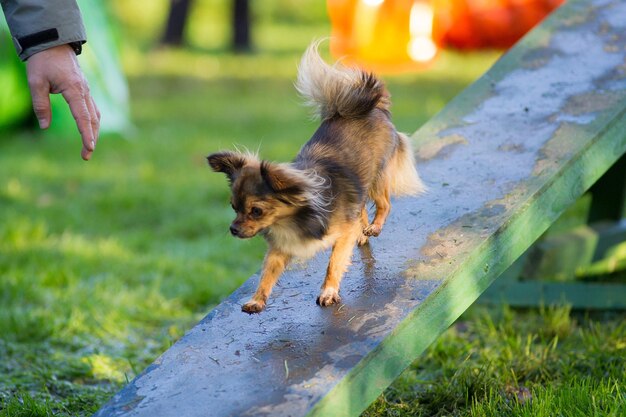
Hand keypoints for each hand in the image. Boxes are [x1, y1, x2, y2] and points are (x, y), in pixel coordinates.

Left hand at [26, 44, 99, 160]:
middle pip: (93, 120)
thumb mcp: (35, 82)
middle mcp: (85, 91)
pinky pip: (93, 109)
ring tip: (88, 147)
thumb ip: (40, 105)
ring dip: (93, 132)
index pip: (83, 117)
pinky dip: (92, 122)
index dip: (86, 135)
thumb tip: (44, 126)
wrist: (53, 42)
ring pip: (95, 115)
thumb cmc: (43, 61)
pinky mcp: (84, 90)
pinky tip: (89, 130)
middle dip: (91, 139)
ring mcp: (87, 90)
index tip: (89, 149)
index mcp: (74, 90)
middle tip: (86, 156)